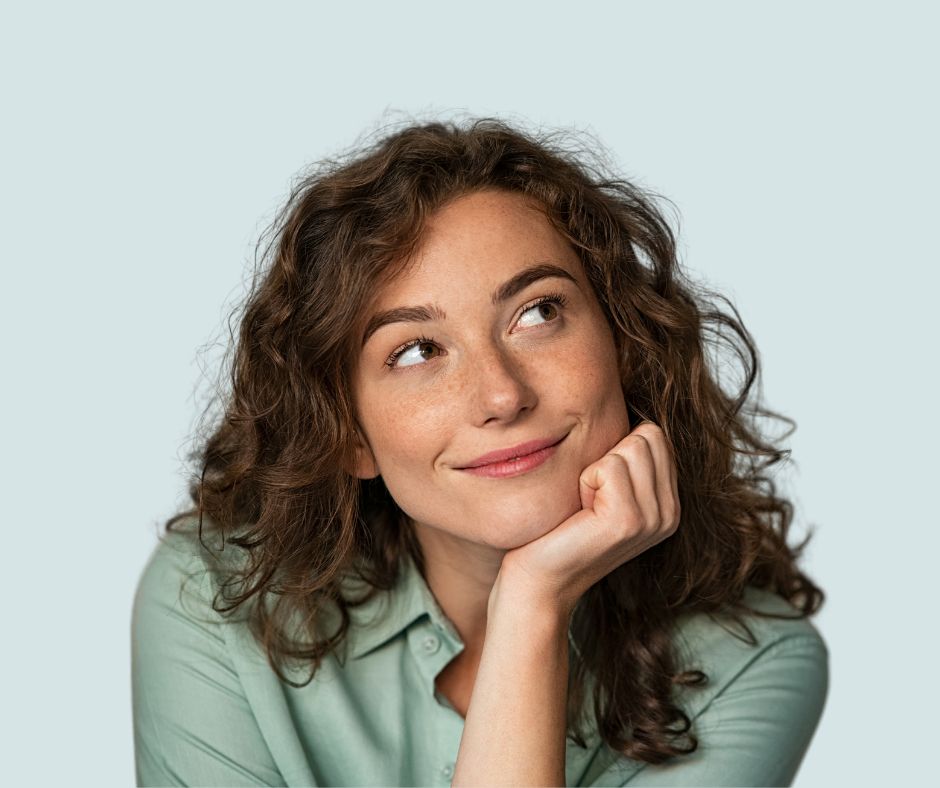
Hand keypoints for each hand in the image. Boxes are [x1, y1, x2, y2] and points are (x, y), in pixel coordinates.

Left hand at [493, 420, 680, 617]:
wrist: (537, 581)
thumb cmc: (559, 528)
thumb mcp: (601, 489)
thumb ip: (626, 459)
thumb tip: (624, 400)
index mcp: (668, 503)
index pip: (655, 435)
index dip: (616, 450)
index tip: (597, 489)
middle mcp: (669, 513)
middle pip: (647, 435)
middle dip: (607, 456)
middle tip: (588, 497)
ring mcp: (653, 519)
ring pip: (629, 446)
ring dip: (594, 469)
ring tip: (584, 506)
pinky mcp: (627, 521)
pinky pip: (608, 465)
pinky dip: (584, 480)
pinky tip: (579, 513)